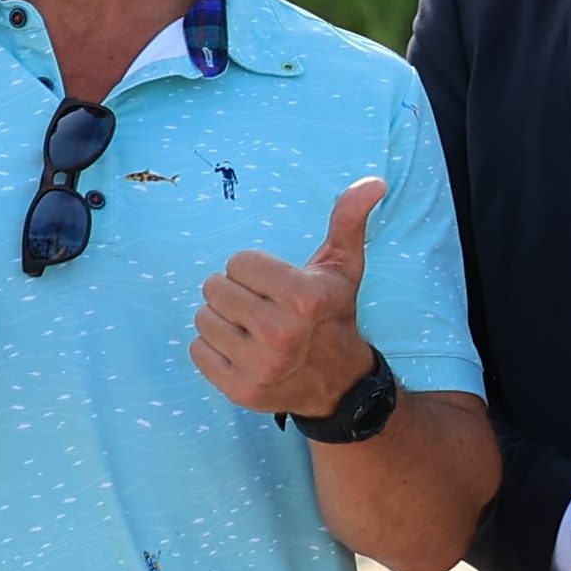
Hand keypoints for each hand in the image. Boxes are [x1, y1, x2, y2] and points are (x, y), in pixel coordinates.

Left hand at [193, 174, 383, 417]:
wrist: (338, 384)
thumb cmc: (333, 316)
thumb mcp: (343, 268)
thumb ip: (348, 221)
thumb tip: (373, 182)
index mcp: (305, 299)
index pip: (238, 262)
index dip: (255, 270)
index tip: (277, 287)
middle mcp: (282, 334)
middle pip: (215, 288)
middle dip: (235, 293)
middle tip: (261, 307)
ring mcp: (260, 366)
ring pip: (203, 318)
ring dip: (222, 320)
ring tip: (250, 330)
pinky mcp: (240, 389)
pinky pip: (197, 350)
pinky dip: (213, 349)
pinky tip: (241, 351)